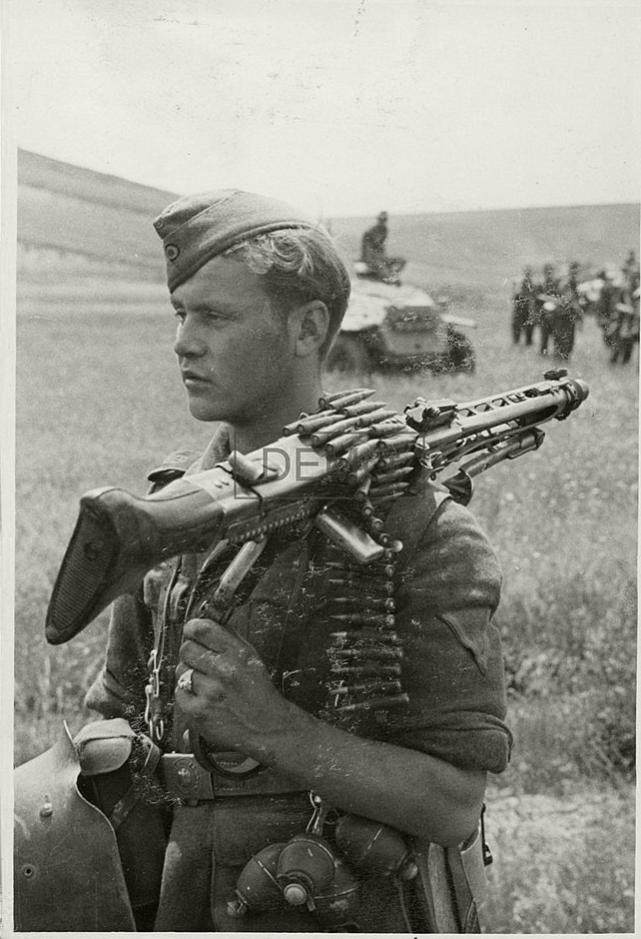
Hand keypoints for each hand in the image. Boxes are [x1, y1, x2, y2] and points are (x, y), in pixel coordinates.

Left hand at [175, 618, 291, 755]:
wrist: (267, 727)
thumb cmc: (258, 692)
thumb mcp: (251, 658)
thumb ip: (229, 639)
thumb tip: (205, 622)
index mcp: (237, 654)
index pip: (202, 629)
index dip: (192, 628)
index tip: (192, 632)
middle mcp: (224, 671)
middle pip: (186, 649)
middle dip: (191, 653)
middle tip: (201, 662)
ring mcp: (210, 692)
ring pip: (181, 671)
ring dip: (189, 675)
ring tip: (205, 683)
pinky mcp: (198, 711)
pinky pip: (179, 692)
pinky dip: (187, 694)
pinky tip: (202, 698)